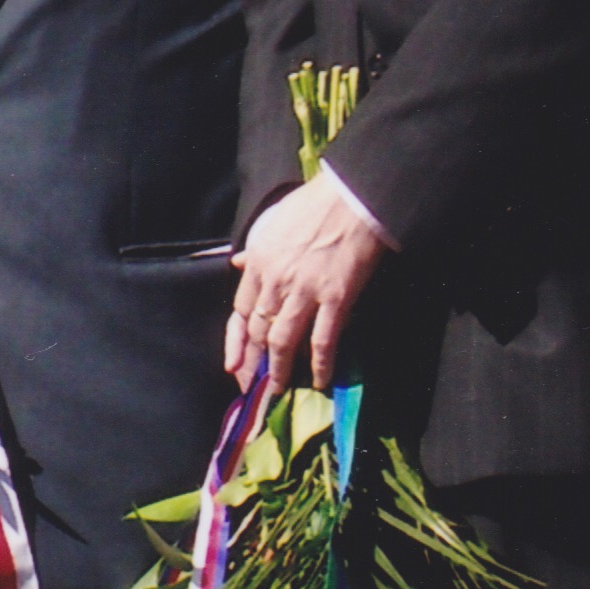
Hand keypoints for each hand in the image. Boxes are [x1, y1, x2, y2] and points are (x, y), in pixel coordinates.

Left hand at [226, 173, 388, 387]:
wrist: (355, 198)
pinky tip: (320, 381)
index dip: (237, 341)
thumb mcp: (274, 222)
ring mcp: (305, 291)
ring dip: (280, 370)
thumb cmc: (316, 205)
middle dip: (254, 362)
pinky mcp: (336, 298)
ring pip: (283, 340)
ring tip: (279, 390)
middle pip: (258, 330)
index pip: (240, 310)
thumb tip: (238, 263)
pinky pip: (323, 340)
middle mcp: (276, 280)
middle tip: (253, 386)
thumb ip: (256, 248)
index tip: (234, 363)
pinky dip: (320, 364)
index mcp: (259, 262)